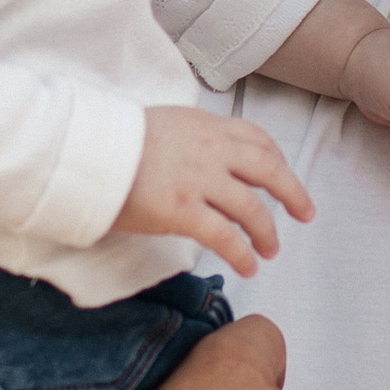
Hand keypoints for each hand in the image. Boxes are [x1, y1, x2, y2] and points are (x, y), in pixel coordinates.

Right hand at [116, 105, 314, 276]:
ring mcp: (199, 181)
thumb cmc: (114, 139)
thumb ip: (192, 139)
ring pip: (252, 208)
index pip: (257, 138)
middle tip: (304, 213)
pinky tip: (248, 266)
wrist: (86, 151)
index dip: (278, 160)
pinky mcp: (182, 211)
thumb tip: (206, 156)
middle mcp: (211, 150)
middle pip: (268, 171)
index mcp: (206, 125)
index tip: (284, 176)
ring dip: (267, 232)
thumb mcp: (164, 124)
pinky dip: (242, 253)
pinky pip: (225, 236)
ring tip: (271, 250)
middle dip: (292, 194)